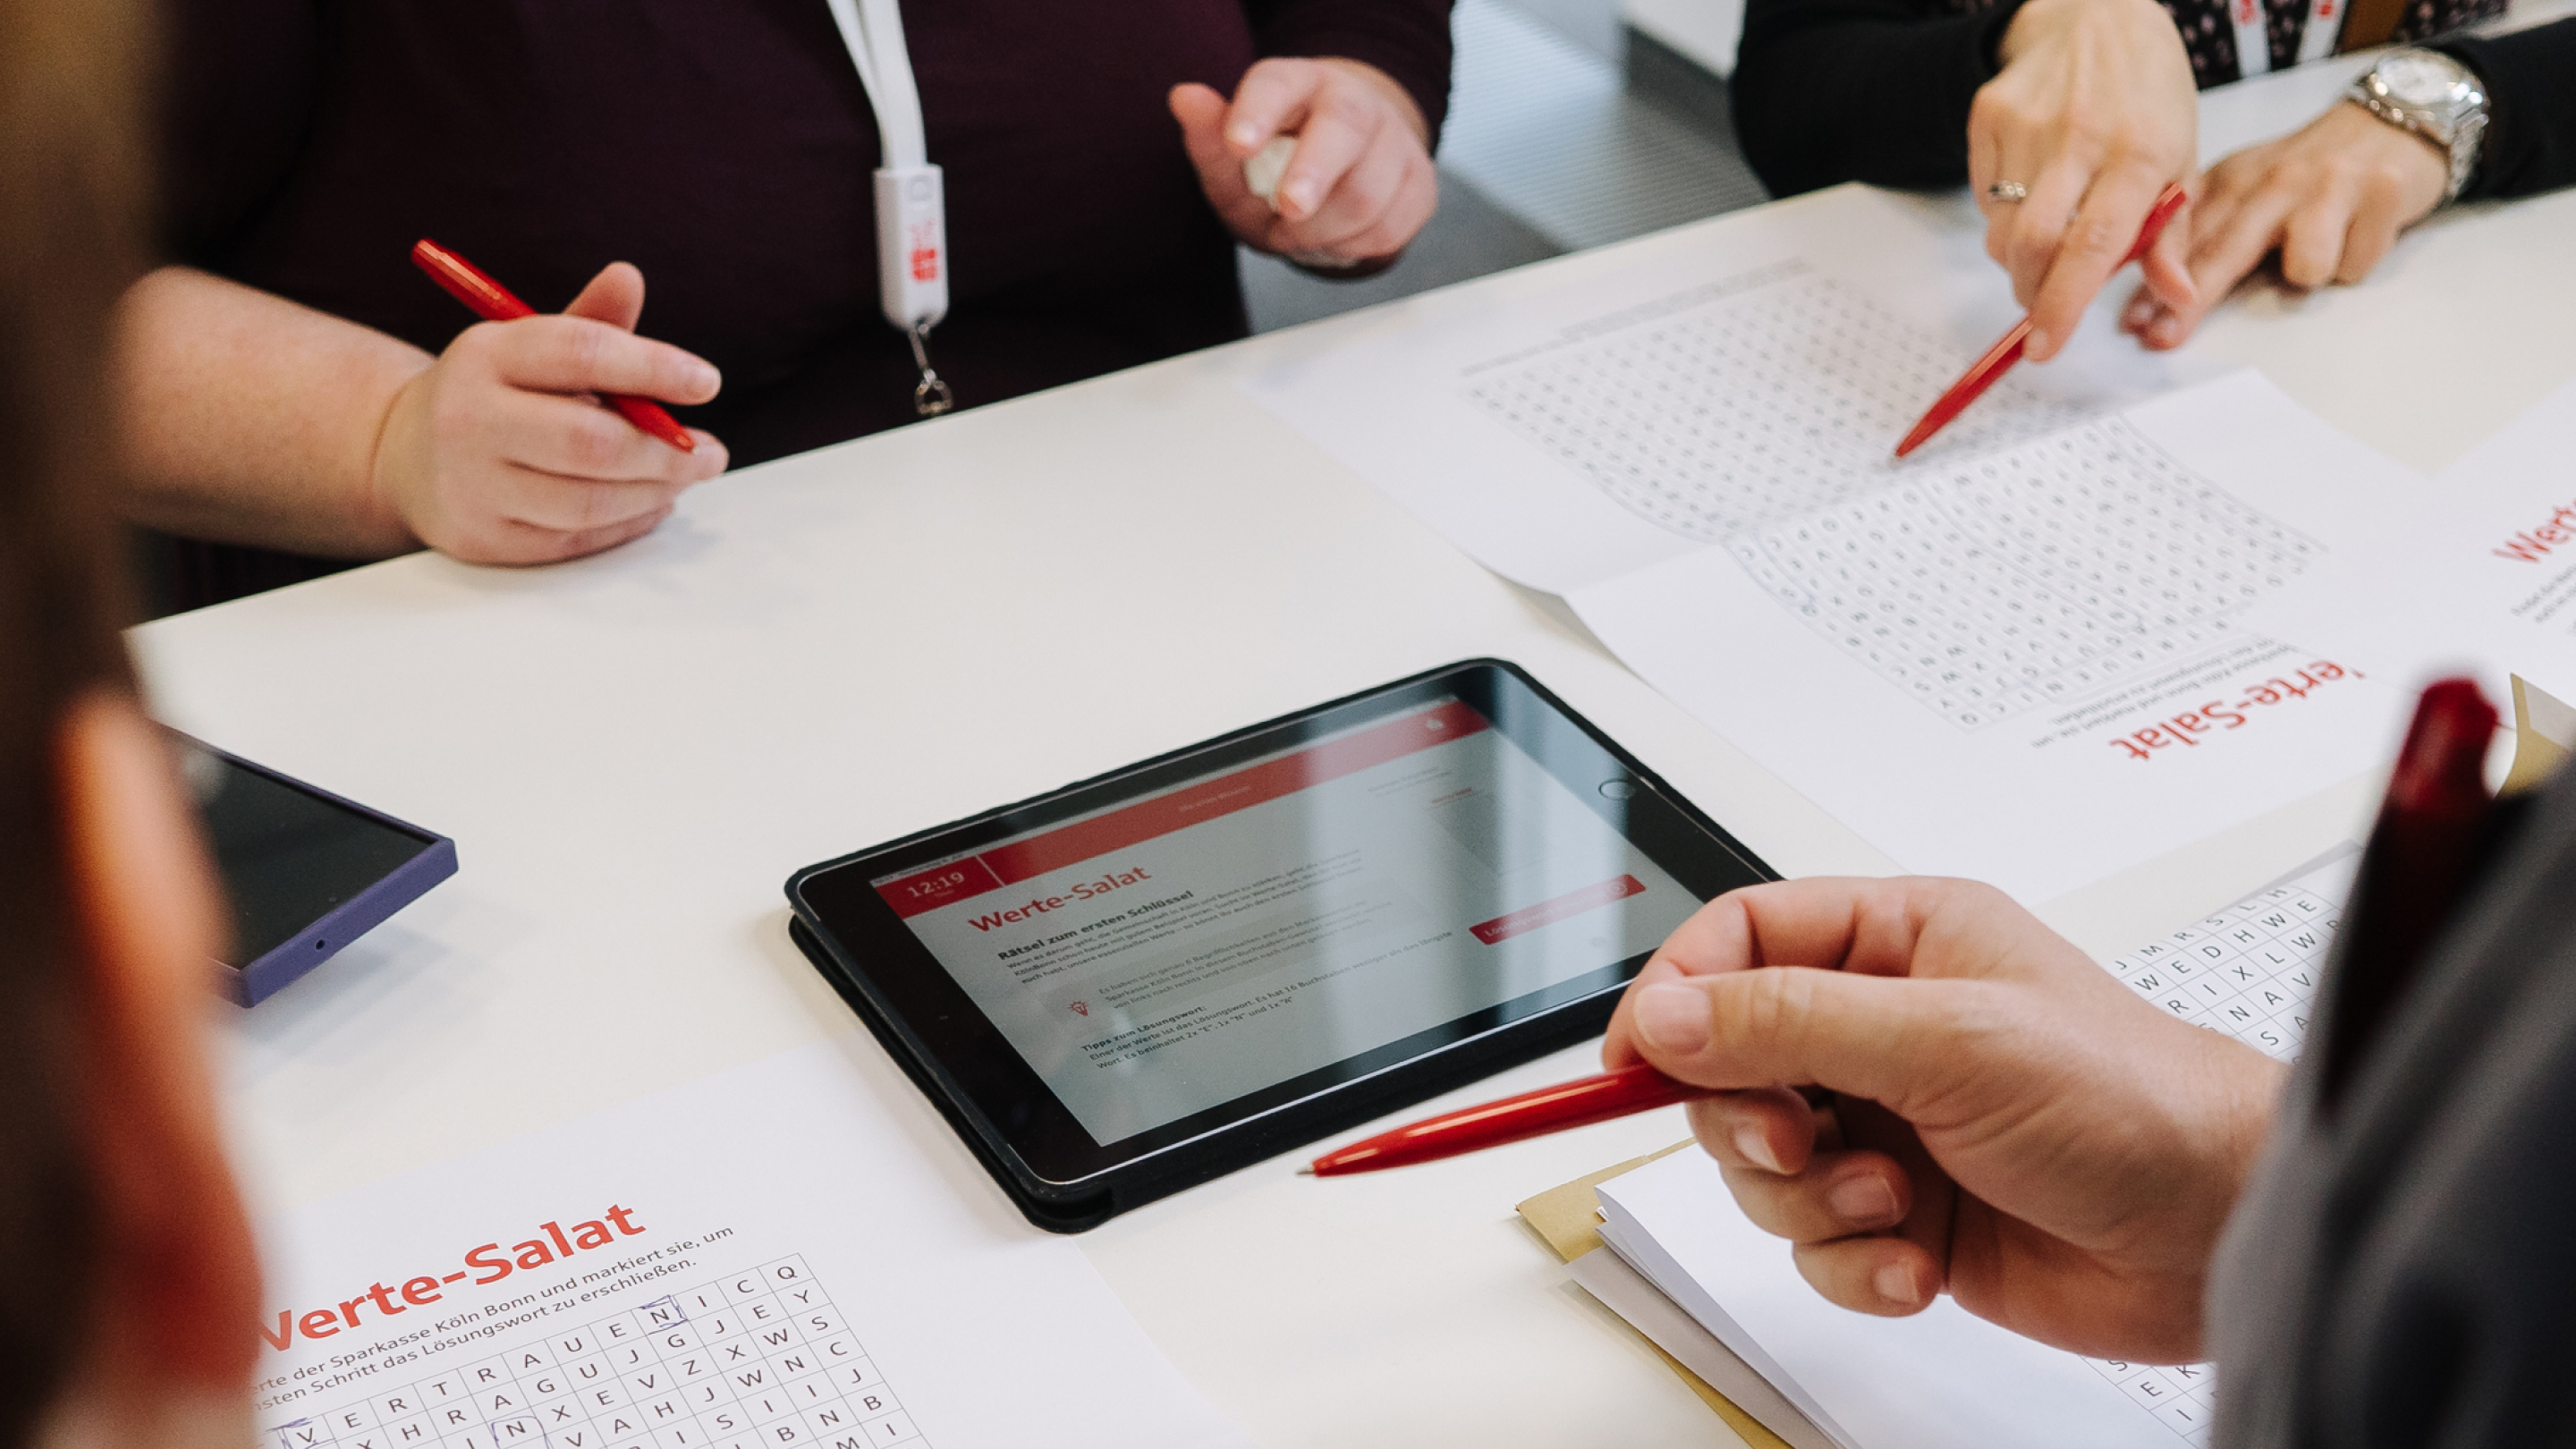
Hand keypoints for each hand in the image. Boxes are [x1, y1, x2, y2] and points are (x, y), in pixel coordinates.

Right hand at [371, 262, 726, 564]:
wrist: (404, 456)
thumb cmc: (492, 395)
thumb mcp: (528, 347)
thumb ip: (589, 323)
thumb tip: (629, 277)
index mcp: (484, 355)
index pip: (581, 352)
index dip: (654, 367)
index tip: (706, 382)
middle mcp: (468, 419)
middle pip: (591, 441)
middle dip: (667, 451)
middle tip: (711, 453)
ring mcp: (471, 485)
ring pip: (588, 500)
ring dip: (655, 491)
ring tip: (686, 476)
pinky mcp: (484, 539)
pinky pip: (575, 539)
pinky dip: (627, 523)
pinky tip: (652, 502)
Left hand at [1169, 58, 1437, 266]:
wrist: (1344, 177)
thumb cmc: (1277, 168)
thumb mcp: (1234, 163)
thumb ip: (1209, 139)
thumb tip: (1184, 98)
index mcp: (1298, 85)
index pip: (1278, 86)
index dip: (1258, 113)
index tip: (1238, 144)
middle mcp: (1353, 103)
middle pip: (1344, 130)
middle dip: (1315, 172)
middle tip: (1288, 209)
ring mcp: (1394, 142)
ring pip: (1367, 193)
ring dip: (1321, 231)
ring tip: (1295, 234)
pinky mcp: (1419, 184)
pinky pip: (1388, 229)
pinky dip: (1350, 247)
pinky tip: (1332, 239)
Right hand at [1602, 878, 2285, 1361]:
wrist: (2222, 1230)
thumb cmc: (2134, 1100)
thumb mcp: (1945, 1039)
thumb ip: (1789, 1022)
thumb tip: (1666, 1014)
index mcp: (1898, 940)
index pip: (1737, 942)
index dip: (1673, 996)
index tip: (1632, 1063)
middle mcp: (1885, 1025)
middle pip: (1730, 1062)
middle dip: (1750, 1120)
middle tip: (1799, 1141)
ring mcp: (1892, 1122)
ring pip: (1764, 1164)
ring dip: (1811, 1202)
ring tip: (1889, 1204)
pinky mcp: (1905, 1213)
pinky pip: (1815, 1244)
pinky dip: (1853, 1263)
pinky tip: (1917, 1259)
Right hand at [1971, 0, 2198, 359]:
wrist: (2098, 15)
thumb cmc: (2147, 96)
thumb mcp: (2180, 160)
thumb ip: (2171, 236)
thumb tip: (2176, 299)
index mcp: (2142, 151)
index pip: (2094, 244)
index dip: (2064, 304)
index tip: (2046, 344)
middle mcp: (2082, 133)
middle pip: (2033, 244)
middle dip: (2031, 293)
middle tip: (2043, 308)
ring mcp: (2028, 121)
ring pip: (2001, 228)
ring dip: (2019, 257)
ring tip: (2048, 236)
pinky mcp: (1989, 114)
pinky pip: (1983, 197)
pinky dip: (2003, 216)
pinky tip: (2031, 191)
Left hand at [2122, 102, 2449, 348]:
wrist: (2391, 123)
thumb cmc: (2312, 174)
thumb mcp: (2249, 193)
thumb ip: (2207, 237)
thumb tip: (2153, 301)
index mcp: (2231, 181)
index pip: (2183, 238)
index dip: (2153, 284)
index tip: (2133, 323)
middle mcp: (2271, 179)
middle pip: (2224, 251)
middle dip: (2191, 302)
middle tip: (2165, 337)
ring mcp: (2326, 184)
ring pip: (2303, 266)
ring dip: (2311, 273)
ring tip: (2322, 249)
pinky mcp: (2379, 192)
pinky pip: (2353, 263)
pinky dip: (2355, 262)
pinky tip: (2359, 234)